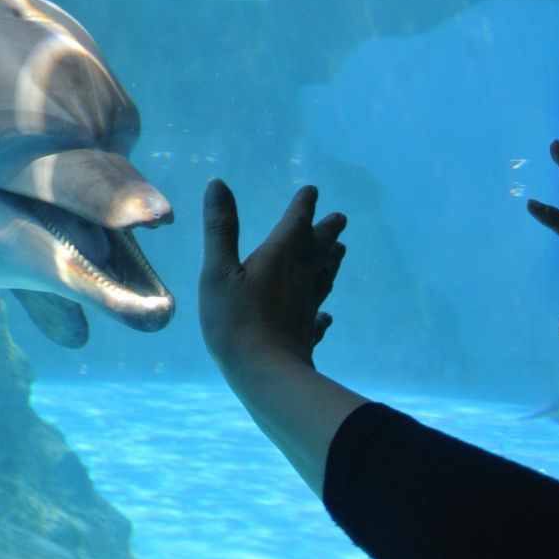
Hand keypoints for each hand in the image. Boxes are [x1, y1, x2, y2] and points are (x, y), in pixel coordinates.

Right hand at [199, 180, 347, 377]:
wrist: (267, 373)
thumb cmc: (236, 320)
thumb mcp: (218, 271)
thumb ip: (220, 229)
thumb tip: (218, 184)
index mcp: (279, 258)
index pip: (295, 225)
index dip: (303, 207)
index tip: (313, 191)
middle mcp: (299, 278)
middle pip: (318, 249)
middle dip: (327, 232)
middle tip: (340, 218)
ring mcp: (306, 306)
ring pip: (323, 278)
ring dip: (331, 263)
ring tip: (339, 253)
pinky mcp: (306, 332)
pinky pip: (318, 317)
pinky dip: (322, 311)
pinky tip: (325, 316)